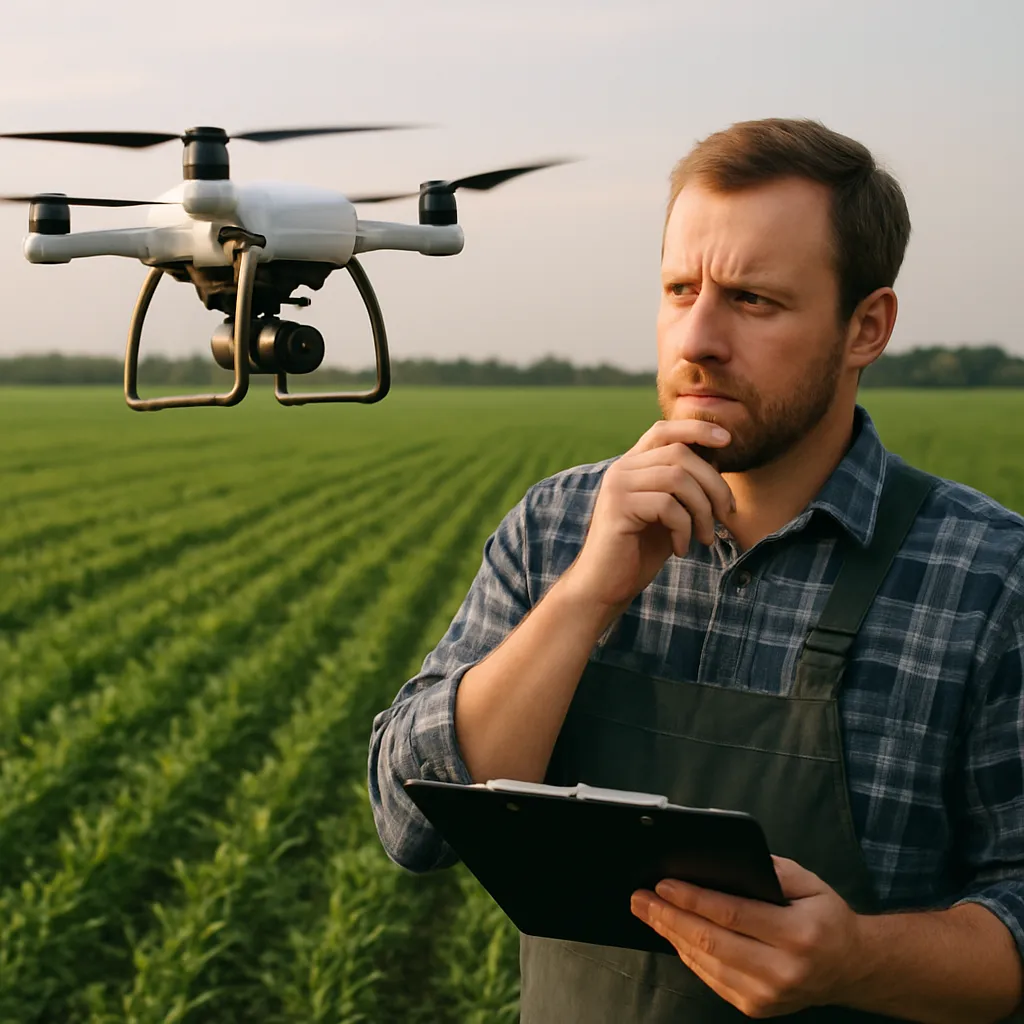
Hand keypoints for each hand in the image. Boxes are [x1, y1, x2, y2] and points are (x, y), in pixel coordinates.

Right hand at [563, 419, 735, 610]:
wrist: (605, 585)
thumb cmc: (640, 550)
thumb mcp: (669, 512)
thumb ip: (685, 486)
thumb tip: (719, 460)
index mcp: (632, 465)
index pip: (664, 430)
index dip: (696, 428)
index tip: (727, 438)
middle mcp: (622, 469)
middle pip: (680, 454)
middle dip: (714, 484)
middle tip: (727, 515)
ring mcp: (618, 486)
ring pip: (678, 478)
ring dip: (703, 510)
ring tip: (706, 538)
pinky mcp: (619, 507)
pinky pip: (667, 506)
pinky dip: (684, 529)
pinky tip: (681, 549)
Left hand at [630, 856, 863, 1017]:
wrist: (851, 968)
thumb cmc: (826, 918)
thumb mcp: (808, 883)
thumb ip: (771, 870)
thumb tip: (726, 862)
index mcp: (797, 933)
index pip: (731, 913)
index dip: (692, 898)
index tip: (663, 884)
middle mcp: (782, 970)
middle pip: (710, 941)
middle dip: (668, 916)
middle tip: (640, 898)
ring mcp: (768, 995)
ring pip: (705, 963)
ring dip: (670, 935)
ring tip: (647, 913)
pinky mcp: (756, 1007)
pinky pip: (711, 979)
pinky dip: (687, 955)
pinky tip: (672, 935)